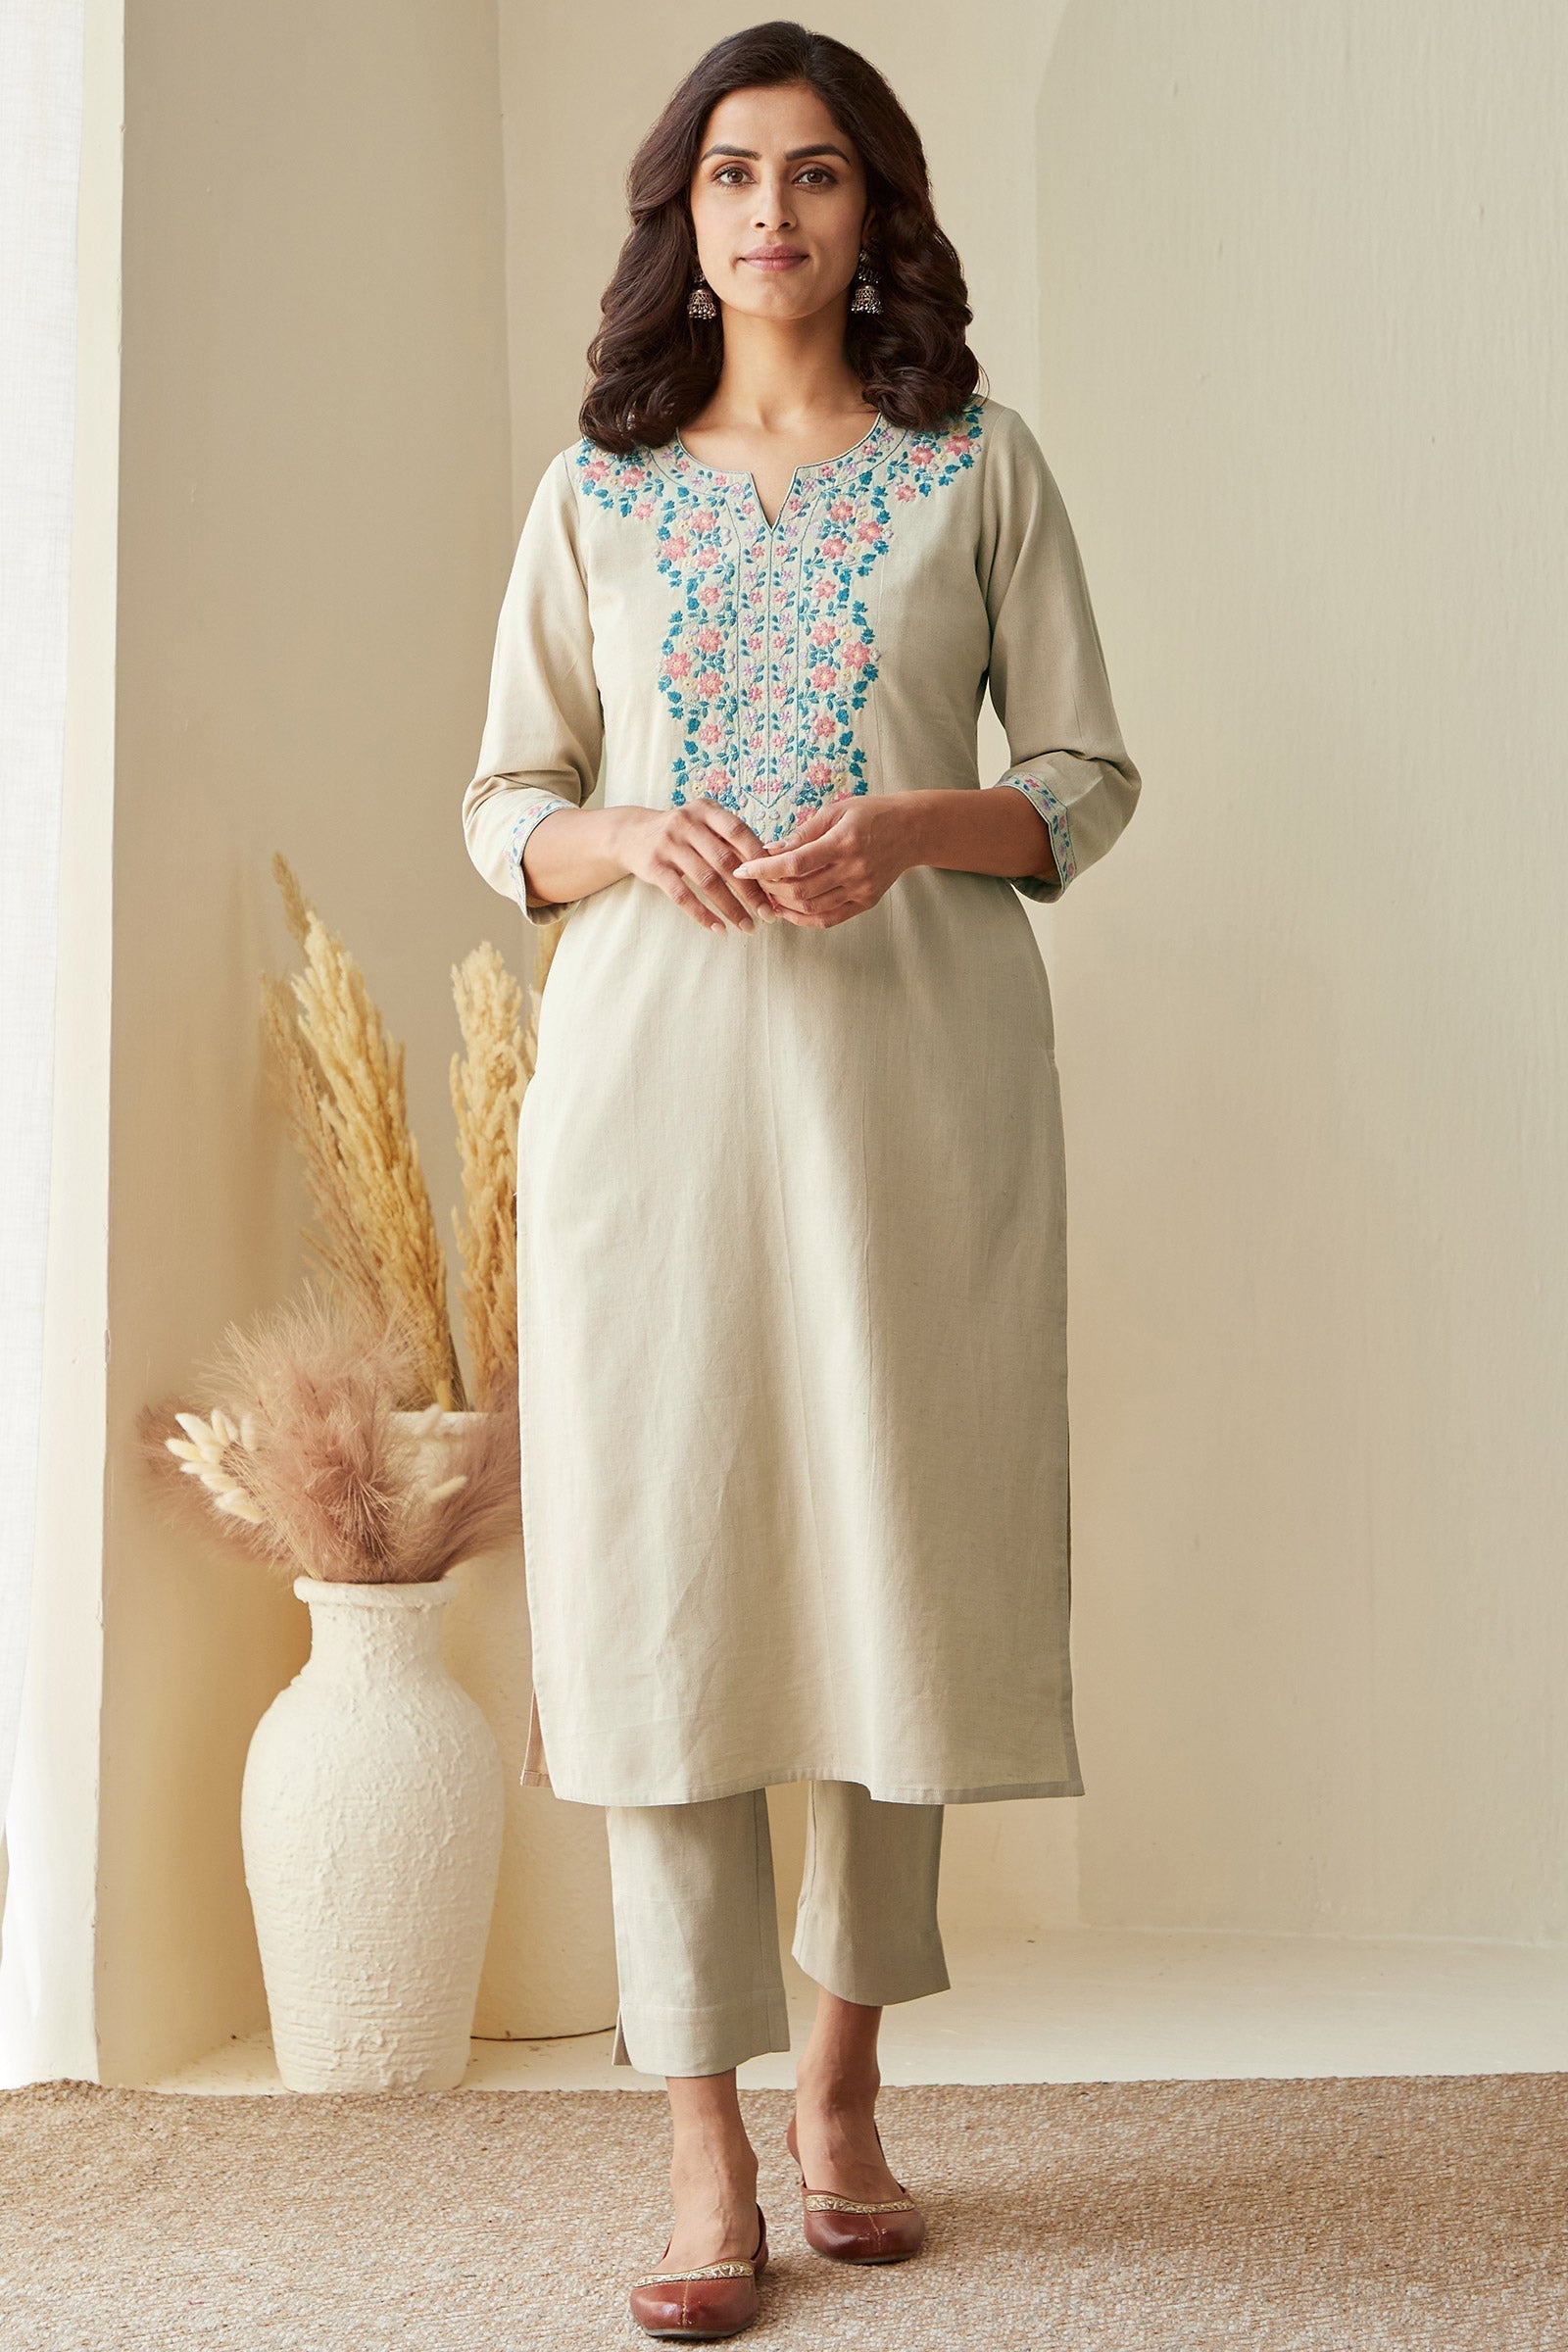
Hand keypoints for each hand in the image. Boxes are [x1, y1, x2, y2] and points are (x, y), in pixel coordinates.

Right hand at [620, 799, 776, 933]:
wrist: (631, 834)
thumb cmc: (682, 833)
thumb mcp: (704, 824)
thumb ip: (731, 841)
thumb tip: (771, 869)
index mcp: (706, 810)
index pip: (739, 832)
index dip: (759, 858)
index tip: (777, 883)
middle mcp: (687, 823)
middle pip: (726, 861)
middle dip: (751, 891)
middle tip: (768, 914)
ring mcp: (669, 844)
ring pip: (706, 881)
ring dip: (731, 908)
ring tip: (747, 927)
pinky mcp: (654, 867)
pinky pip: (681, 895)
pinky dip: (702, 915)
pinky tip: (718, 929)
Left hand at [731, 795, 914, 927]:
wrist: (912, 831)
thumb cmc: (871, 815)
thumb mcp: (836, 811)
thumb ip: (802, 833)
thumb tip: (769, 849)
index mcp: (843, 842)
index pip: (795, 862)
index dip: (764, 869)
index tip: (743, 869)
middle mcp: (853, 869)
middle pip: (800, 889)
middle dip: (770, 887)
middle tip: (755, 879)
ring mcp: (861, 889)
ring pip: (811, 907)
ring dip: (783, 904)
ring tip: (768, 893)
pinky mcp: (865, 902)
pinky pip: (828, 919)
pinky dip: (803, 918)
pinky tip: (787, 910)